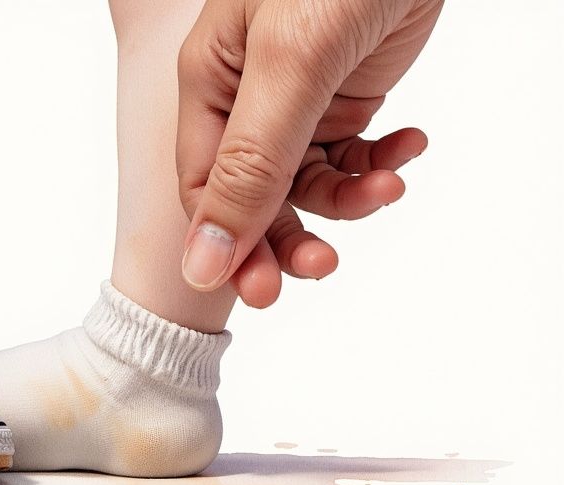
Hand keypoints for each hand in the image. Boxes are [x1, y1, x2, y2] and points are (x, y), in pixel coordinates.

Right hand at [176, 0, 443, 303]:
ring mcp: (296, 99)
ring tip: (389, 185)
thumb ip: (249, 166)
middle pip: (252, 196)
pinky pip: (349, 154)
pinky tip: (408, 148)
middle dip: (287, 236)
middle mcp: (245, 97)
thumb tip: (202, 261)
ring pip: (306, 183)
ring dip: (348, 199)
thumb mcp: (290, 68)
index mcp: (209, 84)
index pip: (205, 189)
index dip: (231, 244)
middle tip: (321, 268)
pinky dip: (379, 163)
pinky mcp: (344, 95)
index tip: (265, 290)